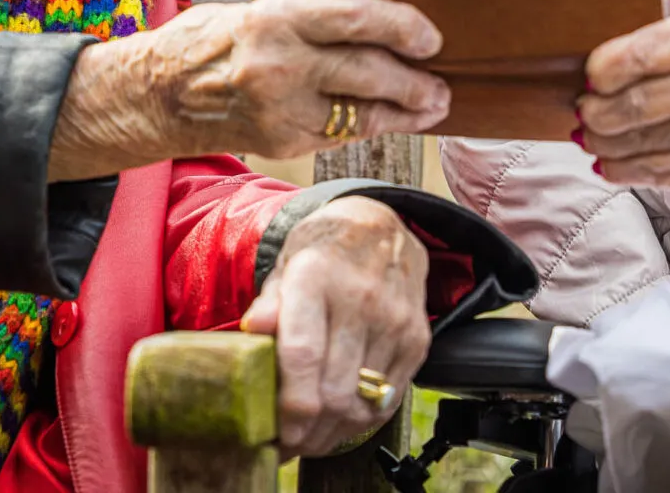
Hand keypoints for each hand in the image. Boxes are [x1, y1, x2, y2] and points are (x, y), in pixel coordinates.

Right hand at [48, 0, 450, 179]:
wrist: (156, 94)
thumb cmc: (215, 40)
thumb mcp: (260, 12)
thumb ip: (313, 22)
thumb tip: (379, 27)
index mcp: (277, 19)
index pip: (357, 18)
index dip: (402, 27)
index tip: (430, 37)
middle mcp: (281, 65)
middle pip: (368, 73)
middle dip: (415, 82)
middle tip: (442, 84)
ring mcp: (281, 110)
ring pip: (362, 113)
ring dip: (404, 112)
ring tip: (431, 107)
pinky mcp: (282, 143)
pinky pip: (340, 134)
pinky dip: (369, 126)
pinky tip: (389, 120)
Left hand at [239, 195, 431, 455]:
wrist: (382, 227)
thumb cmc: (322, 253)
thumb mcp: (286, 266)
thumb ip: (269, 304)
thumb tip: (252, 332)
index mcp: (316, 277)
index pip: (303, 354)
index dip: (289, 404)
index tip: (274, 432)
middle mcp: (360, 298)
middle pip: (333, 390)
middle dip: (307, 430)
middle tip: (287, 442)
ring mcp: (394, 320)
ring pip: (361, 402)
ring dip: (332, 432)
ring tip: (310, 437)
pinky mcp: (416, 338)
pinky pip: (388, 398)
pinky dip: (362, 419)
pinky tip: (342, 420)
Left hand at [578, 14, 669, 211]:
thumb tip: (618, 64)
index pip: (637, 52)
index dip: (601, 68)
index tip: (590, 74)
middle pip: (626, 101)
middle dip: (593, 108)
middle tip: (583, 108)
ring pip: (631, 139)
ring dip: (600, 140)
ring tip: (592, 135)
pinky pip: (649, 171)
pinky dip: (619, 168)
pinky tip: (607, 162)